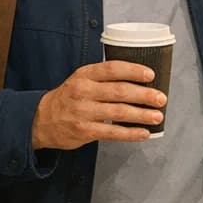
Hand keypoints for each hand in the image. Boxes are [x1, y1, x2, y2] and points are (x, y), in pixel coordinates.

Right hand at [31, 61, 165, 150]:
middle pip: (120, 91)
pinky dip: (130, 133)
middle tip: (161, 99)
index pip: (112, 69)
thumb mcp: (82, 80)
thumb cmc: (70, 97)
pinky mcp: (84, 130)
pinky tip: (144, 133)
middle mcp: (83, 91)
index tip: (151, 75)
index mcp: (85, 75)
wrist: (41, 119)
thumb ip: (105, 78)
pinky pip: (112, 132)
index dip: (134, 71)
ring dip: (142, 115)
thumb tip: (141, 81)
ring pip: (118, 112)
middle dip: (144, 95)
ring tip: (157, 116)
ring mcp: (83, 112)